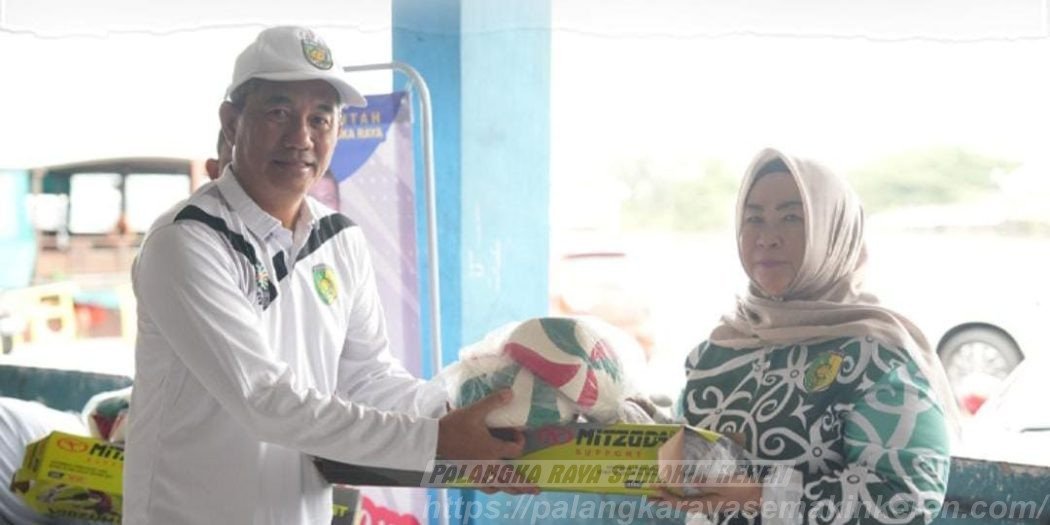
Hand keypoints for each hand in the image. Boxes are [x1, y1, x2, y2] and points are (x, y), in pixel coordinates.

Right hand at [436, 390, 538, 494]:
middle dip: (525, 485)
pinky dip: (493, 489)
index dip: (520, 442)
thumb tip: (511, 392)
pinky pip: (484, 487)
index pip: (515, 450)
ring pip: (498, 486)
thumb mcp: (475, 411)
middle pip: (511, 478)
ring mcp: (478, 471)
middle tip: (536, 490)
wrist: (434, 439)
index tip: (518, 434)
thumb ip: (493, 402)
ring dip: (511, 489)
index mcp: (492, 449)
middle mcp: (488, 463)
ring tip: (520, 492)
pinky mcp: (469, 474)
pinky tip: (495, 488)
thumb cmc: (454, 425)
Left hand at [648, 479, 762, 516]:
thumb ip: (706, 482)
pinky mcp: (711, 498)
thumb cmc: (742, 488)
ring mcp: (707, 502)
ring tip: (658, 494)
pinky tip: (679, 489)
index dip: (666, 495)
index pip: (680, 502)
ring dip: (670, 498)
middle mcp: (703, 505)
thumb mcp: (724, 484)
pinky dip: (682, 494)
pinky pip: (692, 498)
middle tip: (648, 497)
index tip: (655, 487)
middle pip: (679, 504)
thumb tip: (688, 481)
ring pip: (684, 501)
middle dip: (663, 500)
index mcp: (705, 503)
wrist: (757, 495)